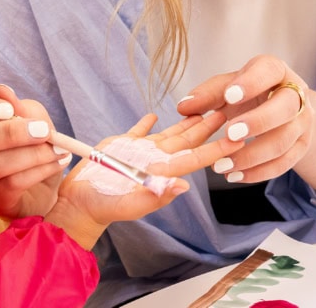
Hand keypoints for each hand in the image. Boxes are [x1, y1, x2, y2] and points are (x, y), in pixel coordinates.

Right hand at [0, 85, 65, 221]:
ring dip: (32, 154)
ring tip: (57, 149)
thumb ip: (18, 106)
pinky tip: (56, 163)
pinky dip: (39, 170)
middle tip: (43, 130)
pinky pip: (11, 184)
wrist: (41, 187)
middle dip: (11, 133)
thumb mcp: (30, 119)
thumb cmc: (29, 145)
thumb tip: (1, 91)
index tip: (7, 109)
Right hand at [45, 111, 242, 249]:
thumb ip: (155, 196)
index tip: (237, 137)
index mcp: (160, 172)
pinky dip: (148, 122)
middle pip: (188, 141)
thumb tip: (184, 186)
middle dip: (208, 126)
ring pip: (170, 133)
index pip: (195, 158)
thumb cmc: (104, 207)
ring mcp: (140, 151)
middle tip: (228, 109)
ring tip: (204, 107)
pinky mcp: (122, 145)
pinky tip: (156, 114)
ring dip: (187, 121)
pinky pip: (140, 130)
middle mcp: (155, 160)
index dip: (216, 148)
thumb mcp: (129, 205)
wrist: (79, 202)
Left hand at [175, 54, 315, 195]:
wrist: (285, 110)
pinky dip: (258, 172)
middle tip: (229, 134)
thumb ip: (208, 94)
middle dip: (257, 122)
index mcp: (276, 71)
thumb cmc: (251, 93)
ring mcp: (302, 123)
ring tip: (221, 165)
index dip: (251, 83)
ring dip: (251, 156)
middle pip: (284, 108)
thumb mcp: (230, 86)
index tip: (229, 95)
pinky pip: (284, 163)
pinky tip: (235, 175)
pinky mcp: (301, 147)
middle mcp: (295, 96)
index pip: (269, 71)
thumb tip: (183, 106)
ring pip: (283, 141)